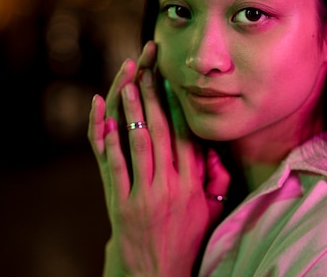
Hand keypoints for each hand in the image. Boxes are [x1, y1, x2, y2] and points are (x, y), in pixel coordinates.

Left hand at [88, 41, 229, 276]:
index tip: (173, 83)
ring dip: (133, 110)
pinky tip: (107, 119)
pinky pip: (115, 167)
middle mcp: (171, 186)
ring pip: (139, 143)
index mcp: (193, 185)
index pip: (186, 136)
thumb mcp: (212, 212)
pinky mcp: (123, 205)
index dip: (178, 107)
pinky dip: (110, 141)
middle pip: (161, 132)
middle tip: (149, 70)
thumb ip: (219, 180)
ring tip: (130, 83)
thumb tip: (216, 150)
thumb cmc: (186, 240)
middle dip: (154, 97)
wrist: (156, 276)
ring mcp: (145, 195)